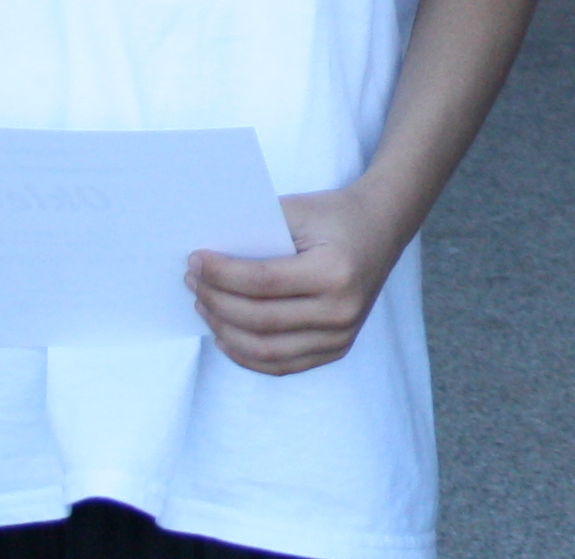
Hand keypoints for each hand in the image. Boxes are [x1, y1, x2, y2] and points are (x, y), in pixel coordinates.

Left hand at [191, 184, 406, 376]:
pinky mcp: (336, 349)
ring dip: (224, 330)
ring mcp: (341, 336)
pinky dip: (246, 355)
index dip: (222, 274)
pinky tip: (224, 335)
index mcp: (335, 272)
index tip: (195, 260)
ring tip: (202, 306)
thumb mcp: (299, 210)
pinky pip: (281, 364)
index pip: (262, 282)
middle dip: (215, 301)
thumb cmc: (336, 215)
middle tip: (192, 281)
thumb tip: (206, 259)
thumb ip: (256, 231)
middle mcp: (341, 310)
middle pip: (259, 319)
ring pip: (265, 351)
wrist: (382, 227)